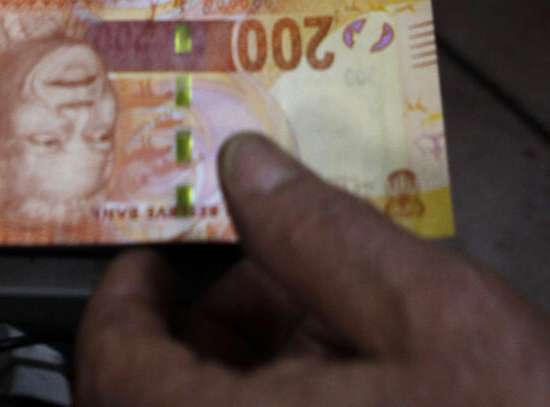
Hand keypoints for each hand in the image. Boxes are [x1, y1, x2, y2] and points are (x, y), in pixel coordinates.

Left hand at [75, 133, 549, 406]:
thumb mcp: (435, 315)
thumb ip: (322, 232)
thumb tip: (247, 166)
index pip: (114, 368)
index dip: (125, 297)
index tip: (154, 254)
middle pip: (166, 400)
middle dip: (212, 322)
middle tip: (272, 265)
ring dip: (257, 368)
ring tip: (337, 315)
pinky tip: (371, 378)